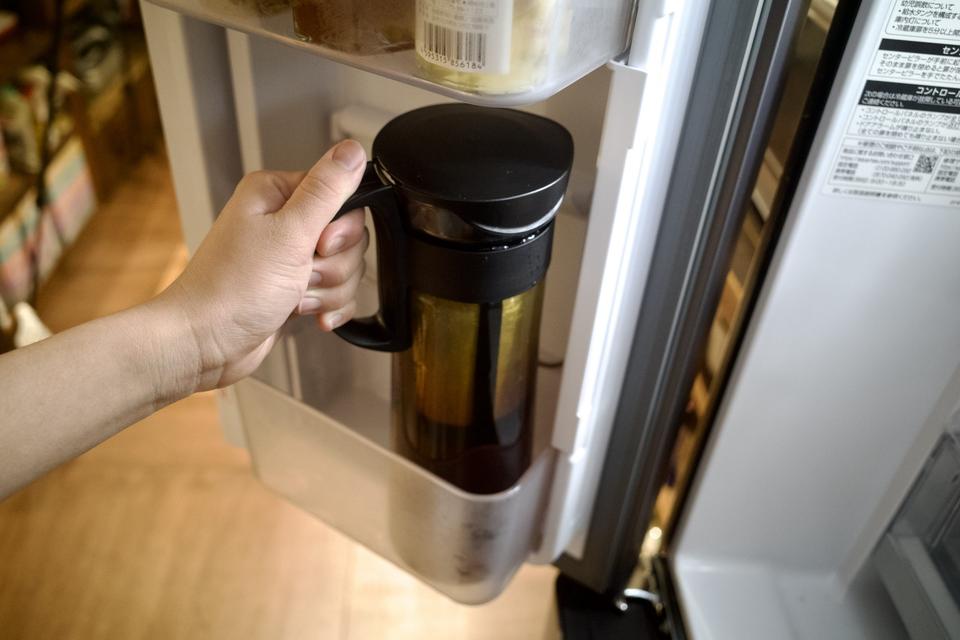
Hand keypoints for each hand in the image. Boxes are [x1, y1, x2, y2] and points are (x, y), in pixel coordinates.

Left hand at [158, 140, 367, 391]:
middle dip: (335, 265)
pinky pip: (335, 292)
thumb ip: (326, 190)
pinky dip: (327, 306)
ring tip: (295, 297)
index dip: (341, 228)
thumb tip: (352, 150)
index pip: (342, 195)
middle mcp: (283, 221)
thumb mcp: (288, 233)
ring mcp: (289, 257)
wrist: (205, 343)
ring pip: (344, 267)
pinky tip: (307, 314)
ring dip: (328, 289)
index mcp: (277, 194)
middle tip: (303, 273)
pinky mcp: (294, 287)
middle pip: (348, 236)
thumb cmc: (232, 290)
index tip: (320, 245)